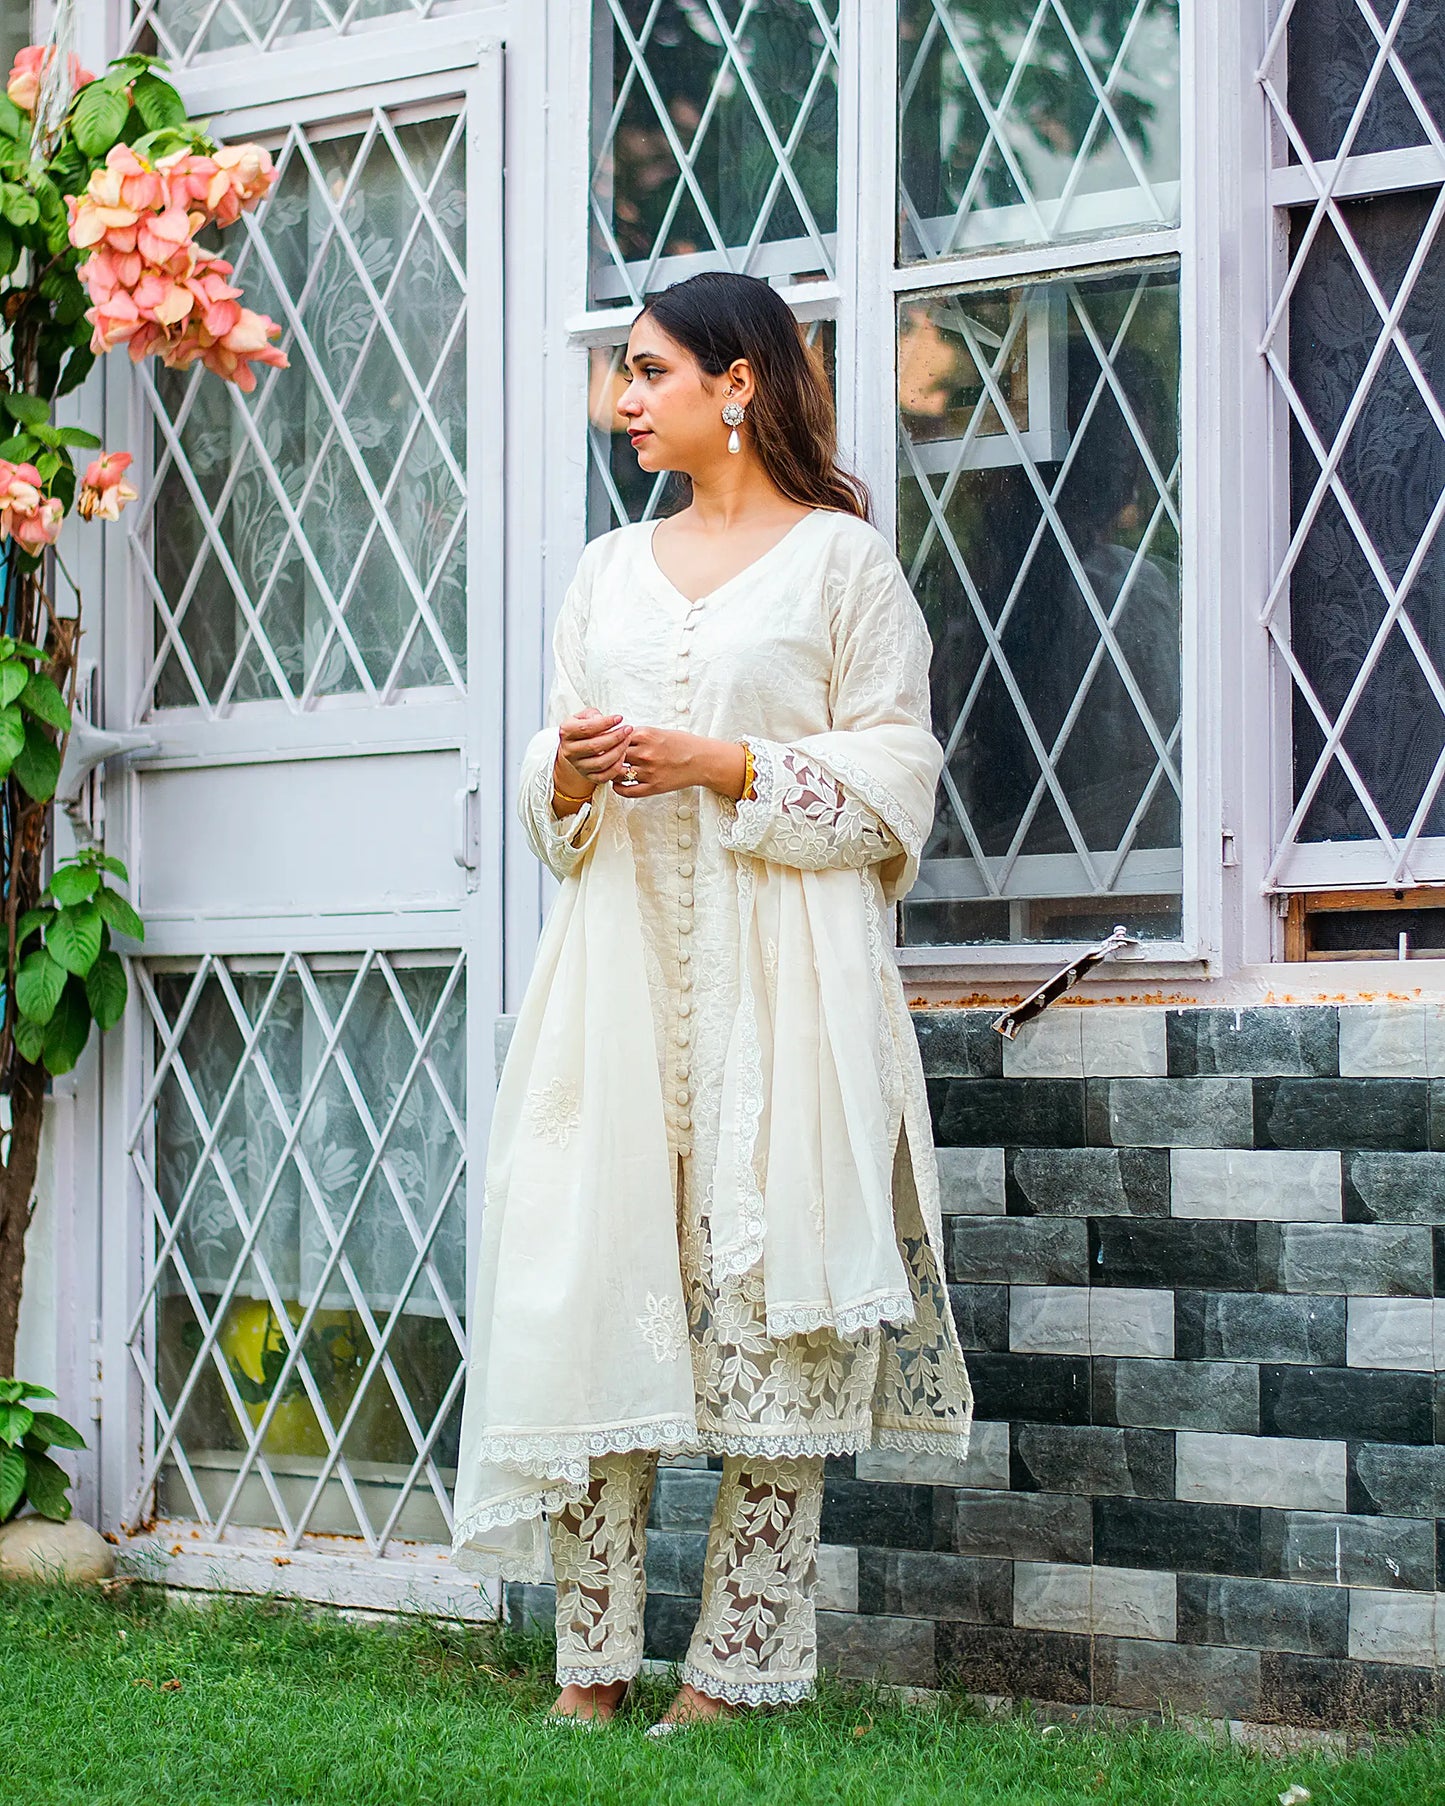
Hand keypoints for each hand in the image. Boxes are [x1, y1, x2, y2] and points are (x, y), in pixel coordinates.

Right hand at [555, 709, 631, 796]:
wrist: (577, 745)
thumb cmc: (584, 728)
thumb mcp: (586, 715)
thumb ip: (594, 715)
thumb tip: (606, 721)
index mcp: (566, 732)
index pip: (586, 728)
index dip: (605, 723)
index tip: (619, 718)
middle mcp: (569, 751)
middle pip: (594, 746)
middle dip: (615, 737)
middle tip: (627, 729)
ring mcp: (578, 766)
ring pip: (600, 763)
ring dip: (618, 751)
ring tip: (627, 740)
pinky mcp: (588, 776)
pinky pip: (604, 776)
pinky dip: (616, 767)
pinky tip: (623, 754)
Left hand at [612, 728, 746, 800]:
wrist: (702, 760)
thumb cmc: (683, 745)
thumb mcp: (659, 731)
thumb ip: (638, 735)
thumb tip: (618, 737)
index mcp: (646, 735)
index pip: (615, 738)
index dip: (608, 742)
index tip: (605, 745)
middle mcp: (645, 753)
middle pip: (614, 755)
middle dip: (608, 757)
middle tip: (603, 759)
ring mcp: (648, 771)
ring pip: (617, 773)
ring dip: (611, 773)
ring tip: (611, 772)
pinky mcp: (653, 787)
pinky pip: (627, 791)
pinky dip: (618, 788)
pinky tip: (617, 784)